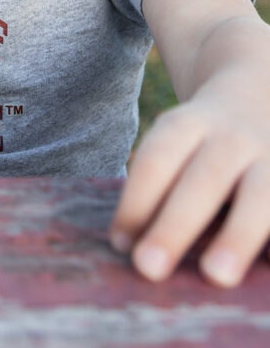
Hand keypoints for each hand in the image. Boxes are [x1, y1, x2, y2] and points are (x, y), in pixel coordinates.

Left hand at [110, 88, 269, 285]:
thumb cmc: (200, 145)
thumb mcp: (177, 144)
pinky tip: (267, 264)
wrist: (255, 99)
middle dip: (175, 225)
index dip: (136, 202)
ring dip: (236, 236)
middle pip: (202, 181)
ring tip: (217, 276)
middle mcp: (231, 138)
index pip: (157, 160)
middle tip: (148, 267)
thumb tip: (132, 246)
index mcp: (187, 125)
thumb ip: (160, 186)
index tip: (120, 244)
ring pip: (259, 195)